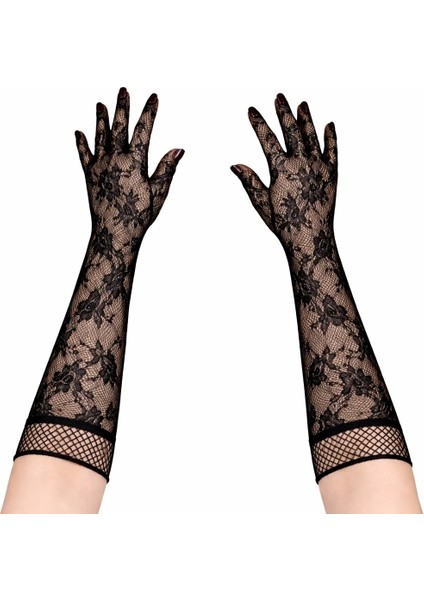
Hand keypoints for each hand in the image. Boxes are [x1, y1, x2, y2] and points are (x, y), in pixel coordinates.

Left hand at [75, 87, 183, 252]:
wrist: (114, 232)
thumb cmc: (139, 215)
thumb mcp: (159, 192)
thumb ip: (167, 168)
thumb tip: (178, 149)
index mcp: (134, 161)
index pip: (144, 130)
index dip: (149, 112)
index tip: (153, 97)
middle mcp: (115, 158)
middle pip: (119, 126)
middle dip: (122, 107)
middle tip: (123, 90)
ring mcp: (100, 165)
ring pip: (100, 136)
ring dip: (100, 119)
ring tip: (100, 104)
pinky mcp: (89, 175)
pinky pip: (84, 155)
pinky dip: (81, 143)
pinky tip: (79, 132)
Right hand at [231, 93, 337, 252]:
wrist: (310, 238)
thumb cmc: (283, 224)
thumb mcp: (262, 203)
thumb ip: (250, 181)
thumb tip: (235, 164)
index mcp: (281, 169)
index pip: (267, 139)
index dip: (258, 123)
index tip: (252, 109)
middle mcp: (301, 162)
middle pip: (291, 130)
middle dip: (283, 112)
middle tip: (279, 97)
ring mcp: (318, 166)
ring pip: (312, 135)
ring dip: (306, 118)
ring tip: (302, 104)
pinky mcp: (332, 173)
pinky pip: (332, 150)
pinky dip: (330, 137)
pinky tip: (328, 125)